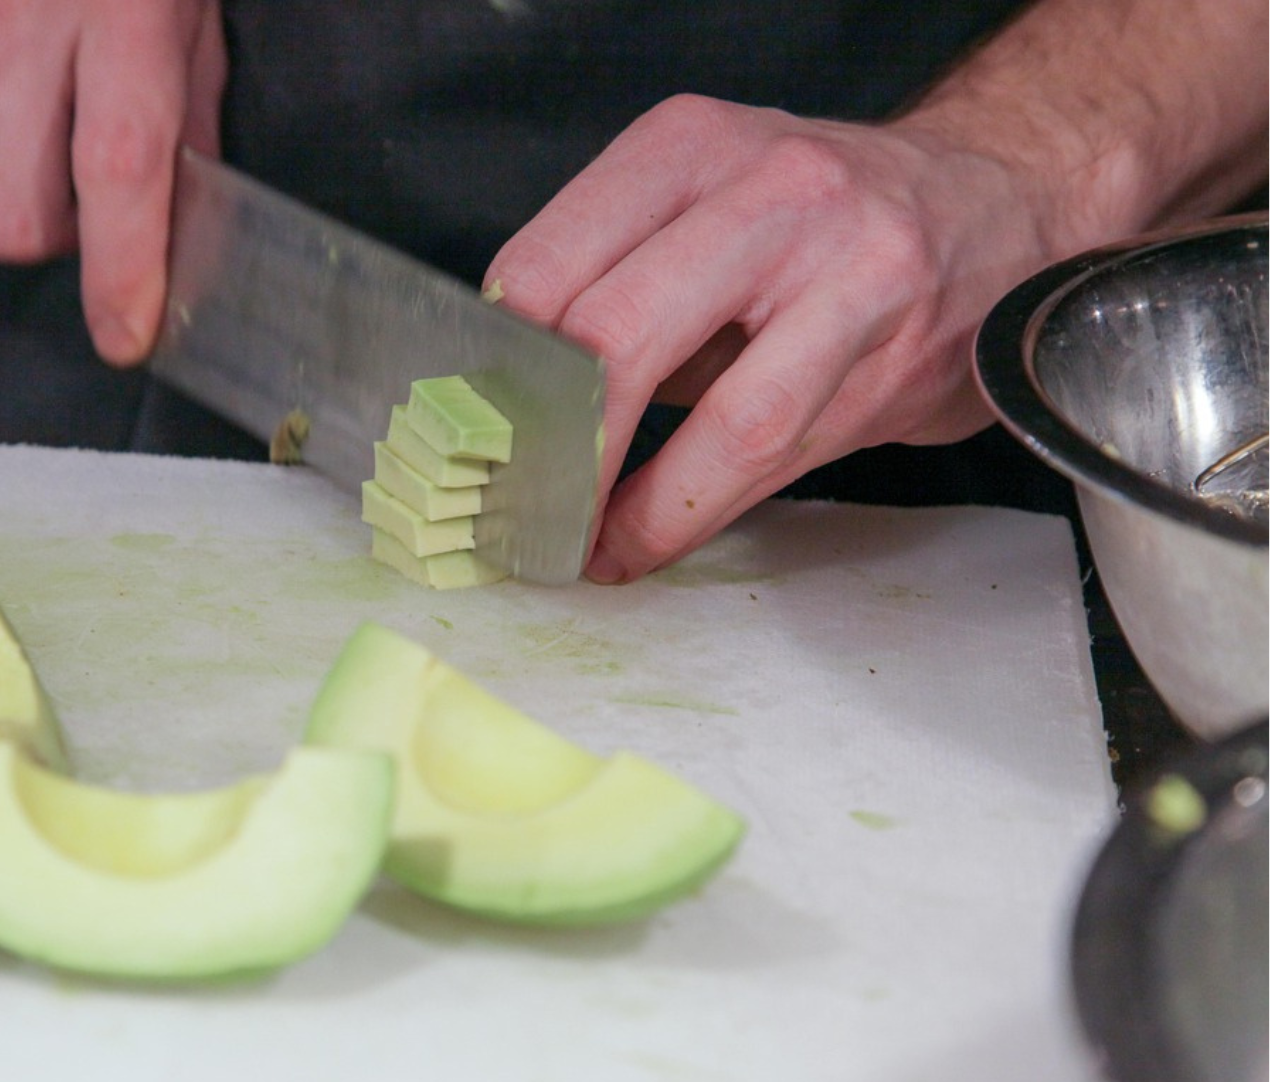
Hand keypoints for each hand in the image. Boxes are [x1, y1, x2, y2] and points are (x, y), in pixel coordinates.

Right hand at [0, 0, 225, 364]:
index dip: (123, 274)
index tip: (127, 332)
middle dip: (54, 237)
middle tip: (83, 194)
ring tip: (28, 131)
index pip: (118, 177)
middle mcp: (7, 23)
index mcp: (113, 12)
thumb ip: (191, 102)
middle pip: (10, 221)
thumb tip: (189, 216)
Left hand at [484, 95, 1055, 582]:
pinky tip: (647, 537)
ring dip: (631, 504)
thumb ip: (615, 284)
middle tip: (515, 506)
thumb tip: (512, 399)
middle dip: (553, 449)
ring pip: (716, 414)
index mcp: (687, 147)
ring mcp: (847, 267)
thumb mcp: (706, 207)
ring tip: (584, 545)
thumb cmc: (820, 224)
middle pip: (616, 334)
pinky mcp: (894, 350)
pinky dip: (693, 511)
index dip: (496, 372)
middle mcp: (768, 190)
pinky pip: (774, 452)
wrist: (997, 201)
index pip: (546, 264)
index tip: (473, 435)